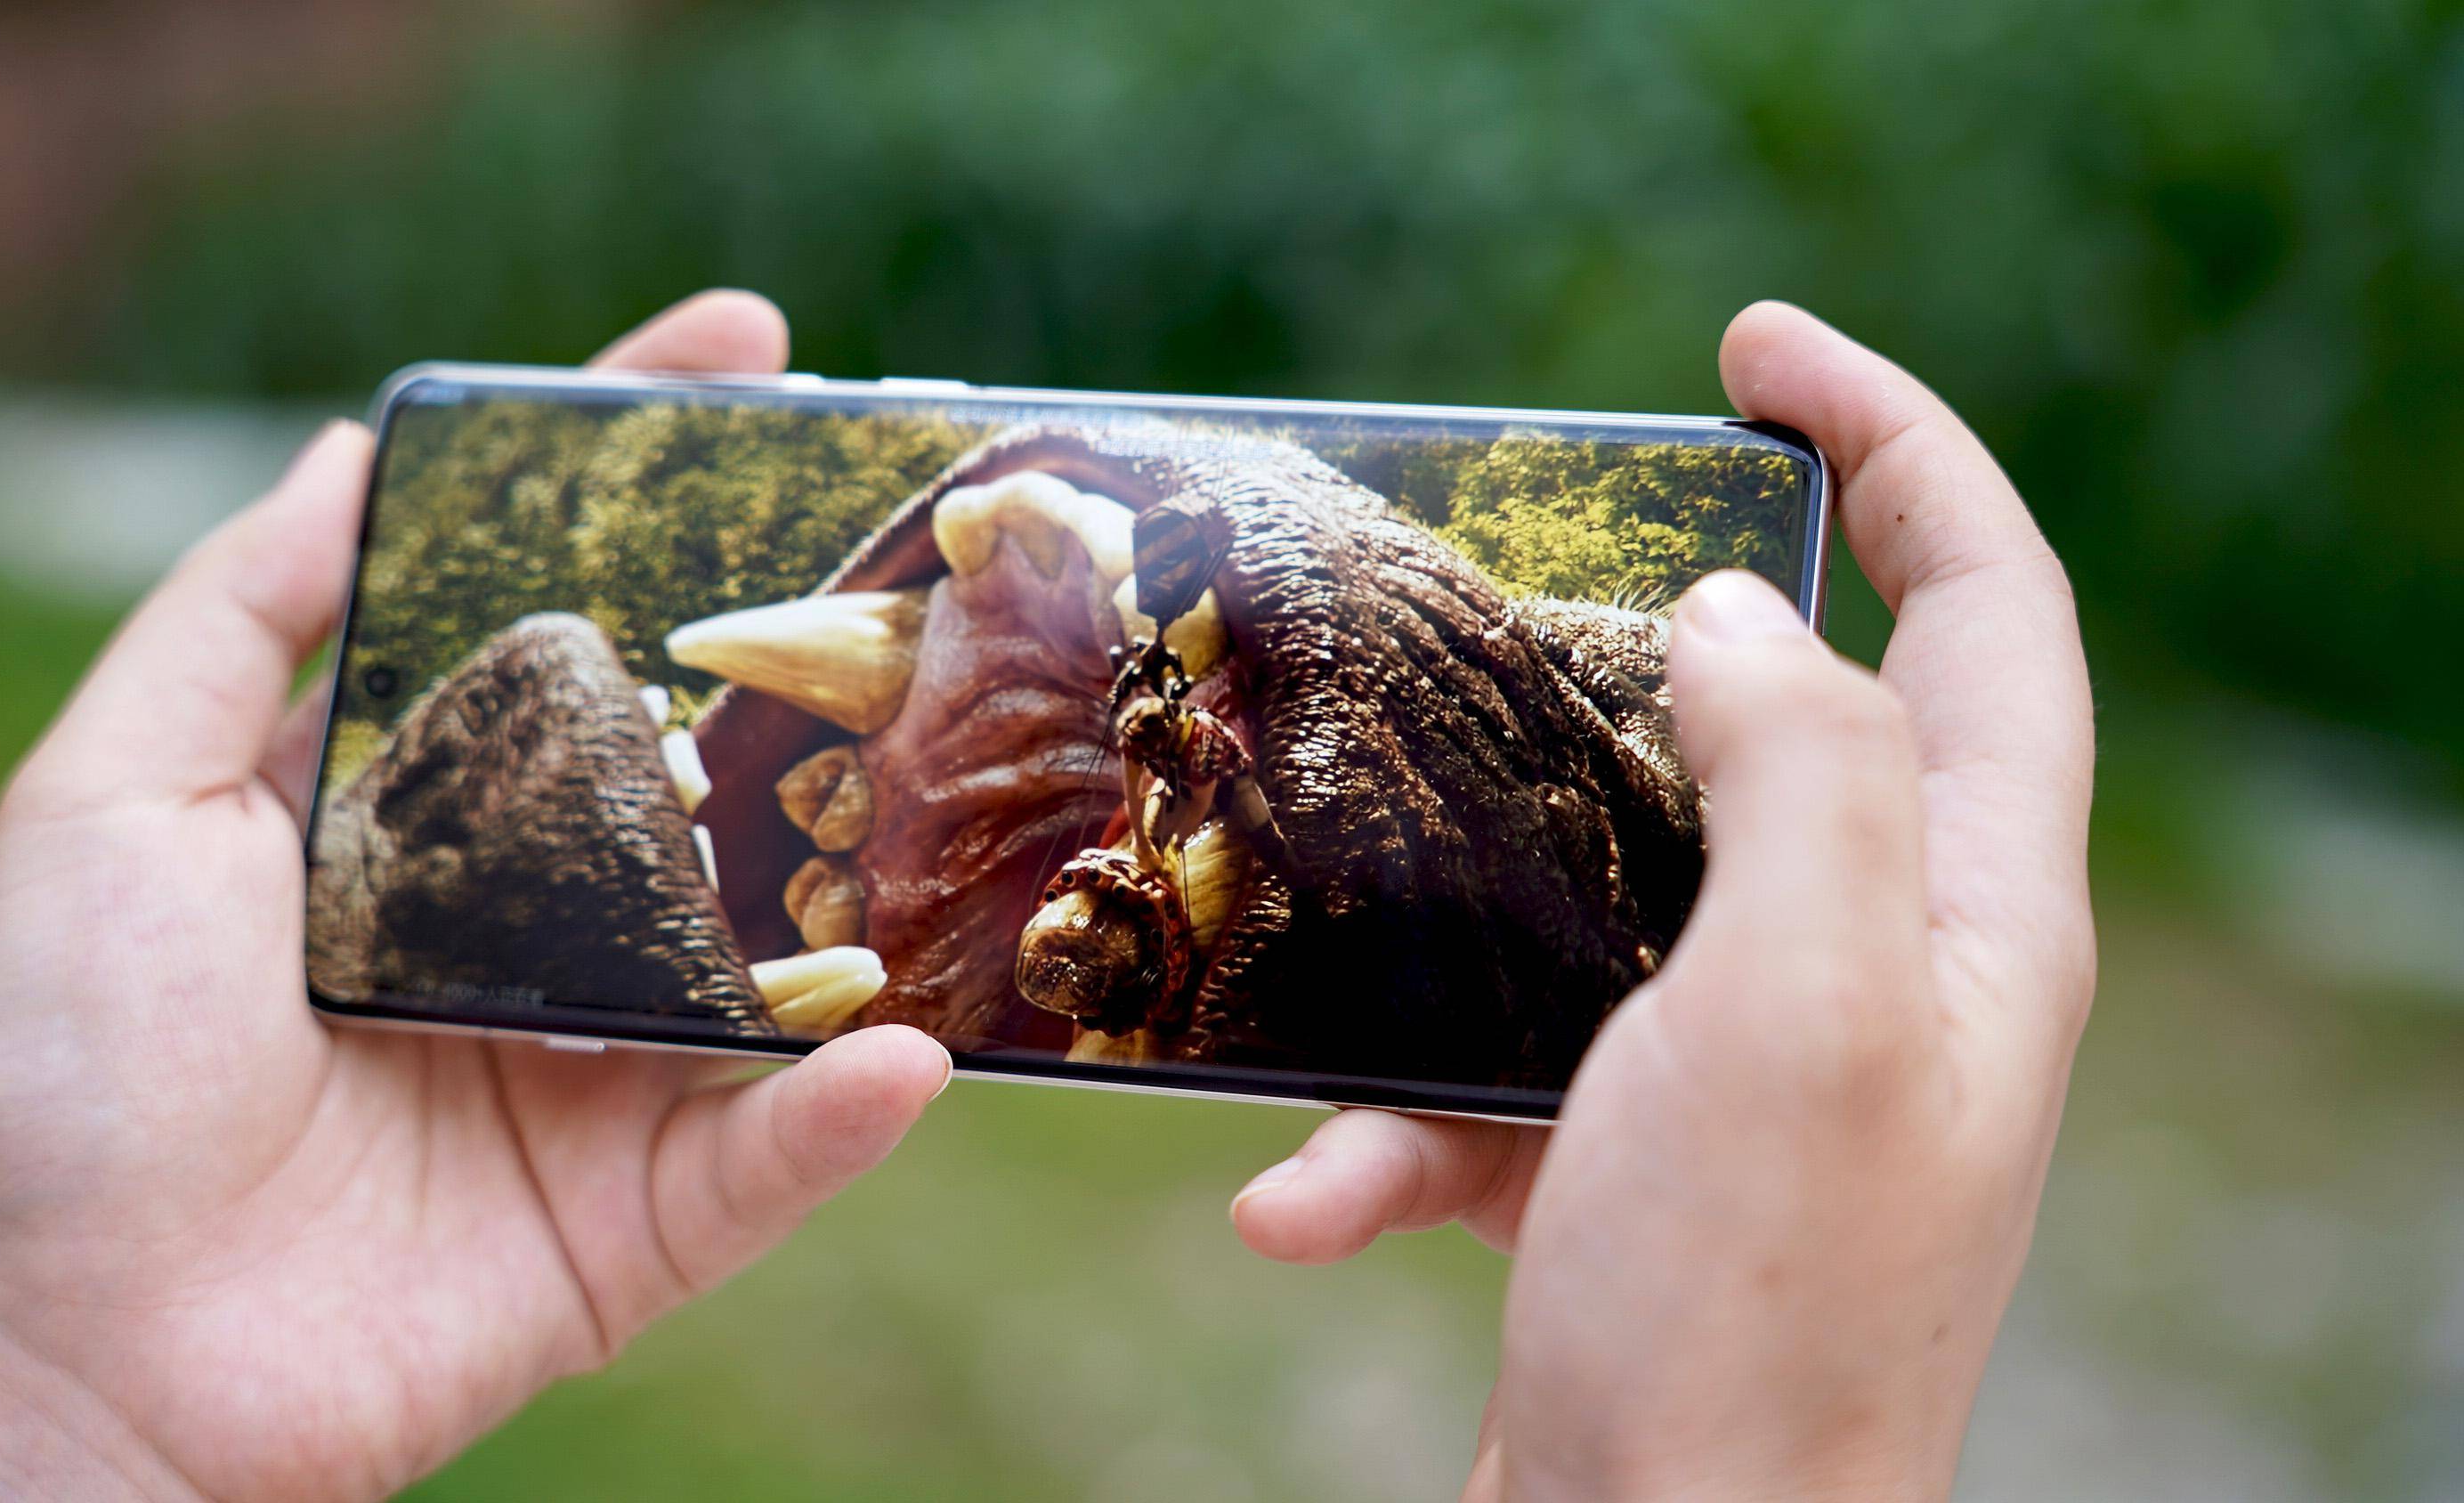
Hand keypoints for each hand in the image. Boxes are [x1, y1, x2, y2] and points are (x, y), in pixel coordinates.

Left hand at [0, 292, 951, 1502]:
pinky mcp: (637, 1223)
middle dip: (821, 648)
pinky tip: (910, 1049)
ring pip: (778, 956)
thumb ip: (232, 627)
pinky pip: (769, 1159)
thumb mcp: (108, 804)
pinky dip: (842, 1112)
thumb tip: (355, 455)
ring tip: (985, 776)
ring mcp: (602, 1071)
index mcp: (427, 816)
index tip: (749, 343)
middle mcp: (539, 922)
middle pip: (706, 760)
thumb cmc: (67, 1074)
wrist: (83, 1354)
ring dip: (882, 875)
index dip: (647, 474)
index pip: (560, 610)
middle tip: (935, 548)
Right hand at [1231, 304, 2094, 1499]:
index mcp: (1973, 914)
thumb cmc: (1746, 1312)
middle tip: (1496, 575)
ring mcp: (1755, 1080)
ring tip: (1324, 921)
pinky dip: (1388, 1129)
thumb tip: (1734, 620)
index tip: (1745, 347)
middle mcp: (1880, 980)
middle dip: (1637, 644)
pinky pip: (1495, 1086)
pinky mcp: (1631, 1174)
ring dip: (1451, 918)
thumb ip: (1801, 771)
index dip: (1893, 438)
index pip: (1986, 604)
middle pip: (1785, 726)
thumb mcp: (1796, 1001)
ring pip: (1601, 900)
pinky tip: (1302, 1204)